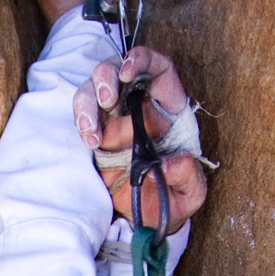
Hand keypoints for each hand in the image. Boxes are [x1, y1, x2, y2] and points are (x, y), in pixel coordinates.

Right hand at [73, 46, 207, 230]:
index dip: (141, 59)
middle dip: (105, 80)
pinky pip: (83, 121)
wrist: (150, 216)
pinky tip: (90, 142)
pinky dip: (83, 126)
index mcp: (167, 106)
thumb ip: (188, 177)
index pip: (156, 67)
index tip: (128, 71)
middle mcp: (135, 105)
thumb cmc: (174, 195)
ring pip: (91, 93)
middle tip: (107, 100)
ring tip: (93, 135)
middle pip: (114, 72)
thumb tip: (171, 163)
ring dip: (88, 108)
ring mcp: (111, 118)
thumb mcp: (191, 192)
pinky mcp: (95, 136)